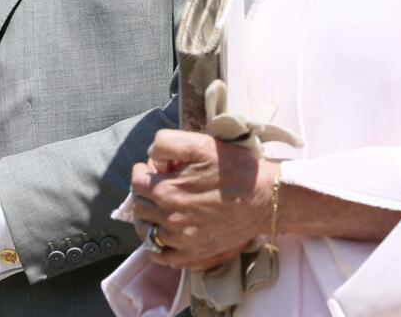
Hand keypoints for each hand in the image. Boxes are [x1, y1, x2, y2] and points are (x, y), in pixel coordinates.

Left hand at [129, 129, 274, 268]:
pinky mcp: (192, 253)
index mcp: (167, 190)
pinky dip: (155, 246)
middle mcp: (169, 218)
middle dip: (143, 192)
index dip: (141, 171)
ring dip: (146, 217)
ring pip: (146, 231)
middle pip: (139, 207)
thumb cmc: (234, 169)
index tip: (151, 168)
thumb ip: (167, 143)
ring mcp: (180, 239)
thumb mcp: (200, 144)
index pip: (136, 182)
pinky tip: (163, 234)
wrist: (263, 198)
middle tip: (157, 184)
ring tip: (157, 207)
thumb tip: (151, 156)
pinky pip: (161, 256)